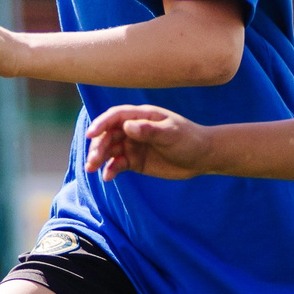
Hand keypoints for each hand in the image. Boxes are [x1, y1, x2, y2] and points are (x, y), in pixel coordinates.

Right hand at [84, 104, 213, 180]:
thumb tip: (128, 127)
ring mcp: (133, 145)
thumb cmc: (188, 140)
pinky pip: (118, 164)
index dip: (101, 123)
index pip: (116, 117)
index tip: (91, 134)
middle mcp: (134, 129)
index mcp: (142, 116)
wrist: (202, 157)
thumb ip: (149, 131)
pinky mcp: (135, 161)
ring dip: (99, 158)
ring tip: (92, 169)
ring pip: (110, 150)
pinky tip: (107, 177)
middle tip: (92, 160)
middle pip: (109, 135)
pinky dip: (111, 169)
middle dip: (98, 146)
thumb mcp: (170, 134)